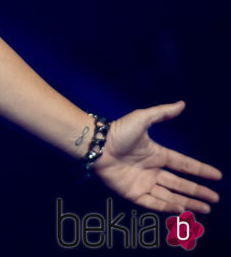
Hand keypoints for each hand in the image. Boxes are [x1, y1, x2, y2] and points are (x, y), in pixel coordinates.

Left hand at [94, 101, 221, 213]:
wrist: (97, 145)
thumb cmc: (118, 132)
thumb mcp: (142, 119)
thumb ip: (162, 113)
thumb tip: (181, 103)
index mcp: (157, 154)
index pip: (184, 164)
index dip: (200, 170)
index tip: (217, 176)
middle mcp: (152, 170)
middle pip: (180, 184)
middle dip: (198, 192)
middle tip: (215, 199)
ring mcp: (143, 182)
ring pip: (170, 196)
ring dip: (188, 202)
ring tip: (205, 209)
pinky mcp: (133, 193)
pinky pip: (153, 203)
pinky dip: (168, 207)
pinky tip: (182, 209)